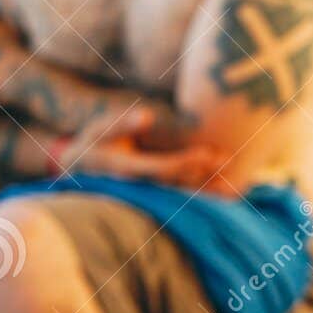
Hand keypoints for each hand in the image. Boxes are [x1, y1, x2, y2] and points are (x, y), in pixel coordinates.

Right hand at [61, 107, 241, 194]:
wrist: (80, 172)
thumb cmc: (92, 145)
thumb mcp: (100, 129)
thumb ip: (123, 123)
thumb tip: (147, 116)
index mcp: (126, 170)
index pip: (161, 168)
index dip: (186, 163)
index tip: (208, 154)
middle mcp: (139, 187)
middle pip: (176, 183)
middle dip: (202, 172)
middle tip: (226, 159)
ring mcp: (146, 194)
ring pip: (179, 193)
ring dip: (205, 185)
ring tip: (231, 176)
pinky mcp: (152, 195)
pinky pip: (178, 195)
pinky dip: (200, 192)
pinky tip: (223, 190)